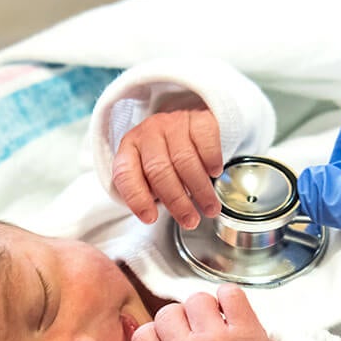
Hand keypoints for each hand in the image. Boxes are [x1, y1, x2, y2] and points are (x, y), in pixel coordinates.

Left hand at [111, 107, 222, 228]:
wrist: (187, 123)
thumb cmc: (166, 156)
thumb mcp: (149, 173)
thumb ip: (148, 191)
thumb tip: (155, 216)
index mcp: (129, 148)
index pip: (126, 174)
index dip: (137, 198)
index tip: (150, 218)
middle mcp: (149, 133)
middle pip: (159, 170)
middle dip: (176, 201)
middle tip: (190, 221)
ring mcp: (174, 123)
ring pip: (185, 160)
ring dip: (200, 189)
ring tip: (209, 208)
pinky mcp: (198, 118)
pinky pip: (205, 141)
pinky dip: (211, 161)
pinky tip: (214, 173)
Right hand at [131, 284, 285, 340]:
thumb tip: (158, 322)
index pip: (143, 333)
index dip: (159, 332)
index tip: (175, 339)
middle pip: (168, 311)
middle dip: (183, 319)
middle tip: (200, 334)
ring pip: (196, 298)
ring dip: (207, 308)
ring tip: (218, 326)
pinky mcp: (245, 331)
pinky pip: (228, 292)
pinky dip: (230, 297)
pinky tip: (233, 314)